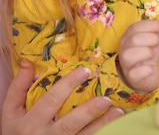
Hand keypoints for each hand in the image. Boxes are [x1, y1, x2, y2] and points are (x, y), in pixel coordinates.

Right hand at [2, 61, 123, 134]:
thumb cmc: (15, 132)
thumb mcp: (10, 112)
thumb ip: (18, 88)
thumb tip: (27, 62)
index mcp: (30, 122)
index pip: (51, 101)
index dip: (67, 85)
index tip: (85, 71)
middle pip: (69, 123)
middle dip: (88, 111)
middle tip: (106, 98)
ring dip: (101, 124)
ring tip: (117, 111)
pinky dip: (101, 133)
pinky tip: (115, 126)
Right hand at [117, 20, 158, 92]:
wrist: (147, 75)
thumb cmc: (148, 55)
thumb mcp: (154, 41)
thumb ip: (158, 32)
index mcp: (128, 37)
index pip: (135, 27)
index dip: (151, 25)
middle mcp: (124, 49)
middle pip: (133, 39)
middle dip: (150, 38)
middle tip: (158, 42)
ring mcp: (126, 64)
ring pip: (128, 55)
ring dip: (146, 52)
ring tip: (153, 55)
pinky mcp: (131, 77)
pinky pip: (134, 73)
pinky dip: (145, 70)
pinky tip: (152, 68)